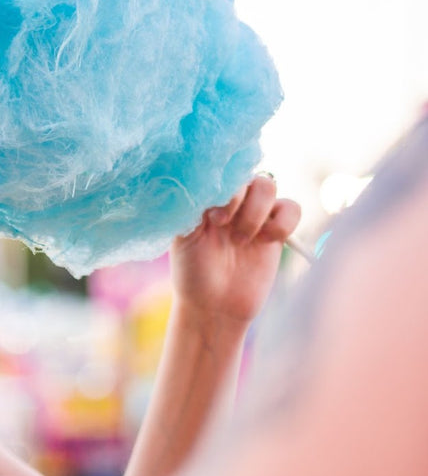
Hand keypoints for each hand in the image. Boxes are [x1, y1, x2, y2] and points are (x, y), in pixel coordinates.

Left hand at [170, 175, 301, 324]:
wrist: (215, 306)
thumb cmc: (192, 271)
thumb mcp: (184, 236)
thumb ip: (193, 206)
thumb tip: (204, 180)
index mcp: (206, 196)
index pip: (219, 169)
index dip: (220, 184)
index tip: (211, 214)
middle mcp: (230, 200)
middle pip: (244, 172)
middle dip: (235, 198)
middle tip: (221, 224)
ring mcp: (254, 213)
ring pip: (268, 184)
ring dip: (255, 211)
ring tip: (240, 239)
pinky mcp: (276, 230)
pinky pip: (291, 208)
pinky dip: (282, 222)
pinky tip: (265, 242)